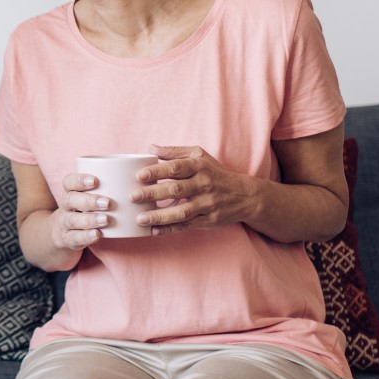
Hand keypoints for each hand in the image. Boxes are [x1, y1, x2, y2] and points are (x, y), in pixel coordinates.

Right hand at [50, 172, 114, 250]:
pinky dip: (86, 236)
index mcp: (70, 192)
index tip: (95, 181)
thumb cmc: (84, 211)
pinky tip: (98, 235)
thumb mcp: (89, 198)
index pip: (69, 182)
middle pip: (70, 200)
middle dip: (89, 201)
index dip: (80, 180)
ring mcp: (64, 224)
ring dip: (90, 219)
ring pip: (72, 219)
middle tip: (108, 203)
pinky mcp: (67, 240)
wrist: (62, 235)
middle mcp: (65, 207)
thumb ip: (106, 189)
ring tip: (106, 220)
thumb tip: (136, 179)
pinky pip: (74, 238)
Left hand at [130, 145, 256, 234]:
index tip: (139, 176)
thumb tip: (151, 148)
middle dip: (153, 193)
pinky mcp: (208, 221)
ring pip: (181, 211)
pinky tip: (153, 231)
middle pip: (176, 189)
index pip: (176, 168)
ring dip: (160, 216)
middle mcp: (204, 185)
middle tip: (133, 196)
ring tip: (140, 218)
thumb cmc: (216, 173)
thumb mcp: (200, 157)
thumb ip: (175, 152)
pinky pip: (187, 226)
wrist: (245, 195)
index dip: (157, 172)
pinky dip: (170, 229)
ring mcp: (207, 204)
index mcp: (199, 167)